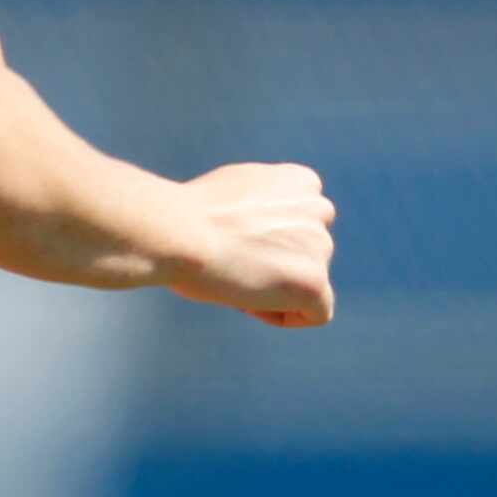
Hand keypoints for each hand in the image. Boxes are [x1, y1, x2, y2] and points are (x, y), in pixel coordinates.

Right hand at [168, 162, 336, 327]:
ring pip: (307, 282)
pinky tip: (247, 301)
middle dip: (275, 263)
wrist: (176, 232)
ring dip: (275, 287)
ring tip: (233, 278)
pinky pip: (313, 314)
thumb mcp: (232, 193)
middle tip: (231, 263)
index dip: (268, 239)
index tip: (235, 242)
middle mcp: (318, 208)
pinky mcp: (315, 281)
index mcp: (299, 181)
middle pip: (307, 253)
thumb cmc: (187, 215)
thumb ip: (263, 207)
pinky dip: (283, 315)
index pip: (301, 222)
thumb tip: (266, 228)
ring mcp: (320, 245)